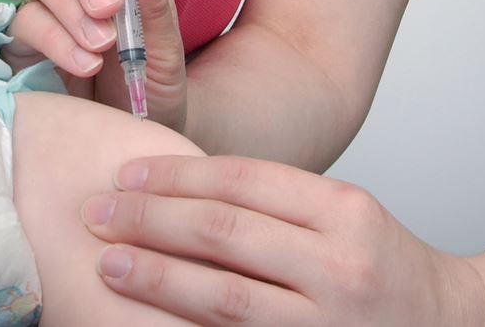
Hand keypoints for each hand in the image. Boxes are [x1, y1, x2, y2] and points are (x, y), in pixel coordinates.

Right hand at [9, 0, 186, 126]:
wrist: (136, 144)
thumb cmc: (154, 89)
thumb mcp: (167, 48)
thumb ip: (156, 0)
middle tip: (111, 5)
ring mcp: (50, 2)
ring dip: (69, 4)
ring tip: (103, 43)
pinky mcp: (25, 38)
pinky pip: (24, 19)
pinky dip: (54, 37)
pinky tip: (82, 60)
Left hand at [82, 155, 484, 323]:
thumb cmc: (386, 268)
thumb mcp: (347, 215)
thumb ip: (278, 202)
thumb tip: (180, 187)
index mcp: (345, 211)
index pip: (244, 180)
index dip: (176, 175)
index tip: (127, 173)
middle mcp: (338, 266)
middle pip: (225, 233)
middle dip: (151, 221)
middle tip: (98, 213)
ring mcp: (326, 322)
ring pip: (223, 297)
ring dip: (156, 278)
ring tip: (109, 263)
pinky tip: (149, 320)